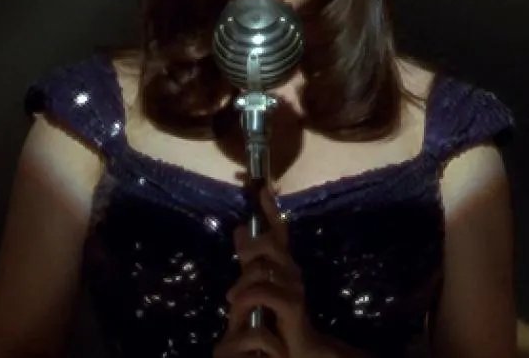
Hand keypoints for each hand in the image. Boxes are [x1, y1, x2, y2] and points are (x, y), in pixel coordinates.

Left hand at [214, 186, 367, 357]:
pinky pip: (263, 291)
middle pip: (271, 242)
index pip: (279, 230)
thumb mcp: (258, 282)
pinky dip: (247, 296)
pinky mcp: (292, 305)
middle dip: (252, 246)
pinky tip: (237, 304)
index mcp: (284, 262)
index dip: (271, 209)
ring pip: (262, 268)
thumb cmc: (275, 314)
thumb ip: (250, 258)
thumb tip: (239, 228)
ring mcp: (294, 286)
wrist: (296, 347)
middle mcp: (292, 269)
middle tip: (241, 259)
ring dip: (243, 281)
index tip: (262, 188)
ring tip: (233, 297)